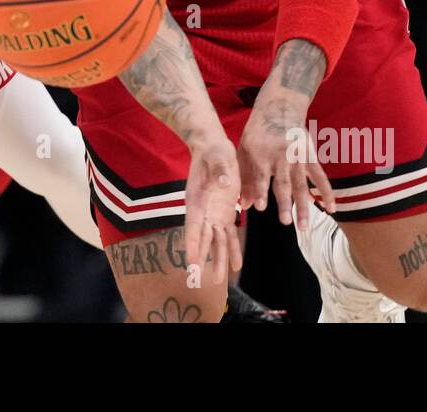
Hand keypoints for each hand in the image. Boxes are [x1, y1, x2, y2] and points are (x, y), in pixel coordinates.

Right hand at [183, 136, 243, 285]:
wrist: (213, 146)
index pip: (193, 226)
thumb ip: (219, 169)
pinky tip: (236, 264)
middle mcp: (202, 210)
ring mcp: (213, 213)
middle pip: (203, 239)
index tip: (190, 263)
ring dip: (218, 259)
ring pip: (216, 241)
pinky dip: (231, 248)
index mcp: (197, 199)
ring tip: (220, 279)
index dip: (192, 245)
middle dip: (203, 258)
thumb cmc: (212, 151)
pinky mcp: (224, 212)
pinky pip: (228, 234)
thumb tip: (224, 182)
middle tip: (201, 279)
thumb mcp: (217, 156)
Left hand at [237, 90, 335, 229]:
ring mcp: (297, 156)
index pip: (260, 176)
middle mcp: (280, 155)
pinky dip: (326, 192)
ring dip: (303, 206)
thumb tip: (244, 206)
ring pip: (302, 185)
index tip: (261, 207)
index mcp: (261, 153)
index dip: (260, 191)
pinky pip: (320, 176)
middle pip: (283, 183)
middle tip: (286, 223)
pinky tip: (331, 208)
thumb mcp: (245, 149)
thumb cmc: (257, 131)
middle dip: (284, 203)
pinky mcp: (310, 155)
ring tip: (304, 226)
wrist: (280, 105)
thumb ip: (245, 177)